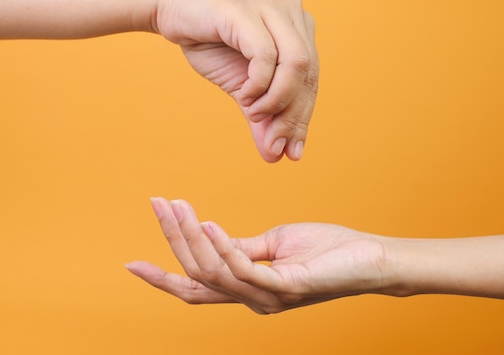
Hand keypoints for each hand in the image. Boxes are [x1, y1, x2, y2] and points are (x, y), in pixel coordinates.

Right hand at [126, 198, 387, 313]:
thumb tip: (212, 235)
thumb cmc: (327, 249)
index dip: (163, 276)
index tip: (133, 262)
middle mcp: (252, 300)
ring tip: (178, 205)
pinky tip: (208, 222)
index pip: (196, 286)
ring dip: (191, 235)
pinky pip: (244, 269)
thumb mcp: (275, 243)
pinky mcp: (288, 288)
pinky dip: (222, 245)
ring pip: (214, 271)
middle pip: (197, 276)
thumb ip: (243, 247)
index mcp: (247, 289)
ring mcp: (269, 297)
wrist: (370, 258)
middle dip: (173, 239)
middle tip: (158, 204)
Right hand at [154, 0, 318, 161]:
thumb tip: (275, 155)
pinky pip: (266, 55)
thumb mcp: (243, 88)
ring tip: (254, 114)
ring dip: (277, 99)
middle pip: (308, 73)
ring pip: (296, 64)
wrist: (172, 11)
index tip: (291, 152)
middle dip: (292, 116)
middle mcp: (292, 11)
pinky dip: (259, 84)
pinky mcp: (247, 10)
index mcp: (298, 28)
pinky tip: (245, 96)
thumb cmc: (210, 44)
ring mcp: (271, 7)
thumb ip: (262, 117)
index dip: (303, 118)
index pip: (311, 79)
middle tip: (274, 145)